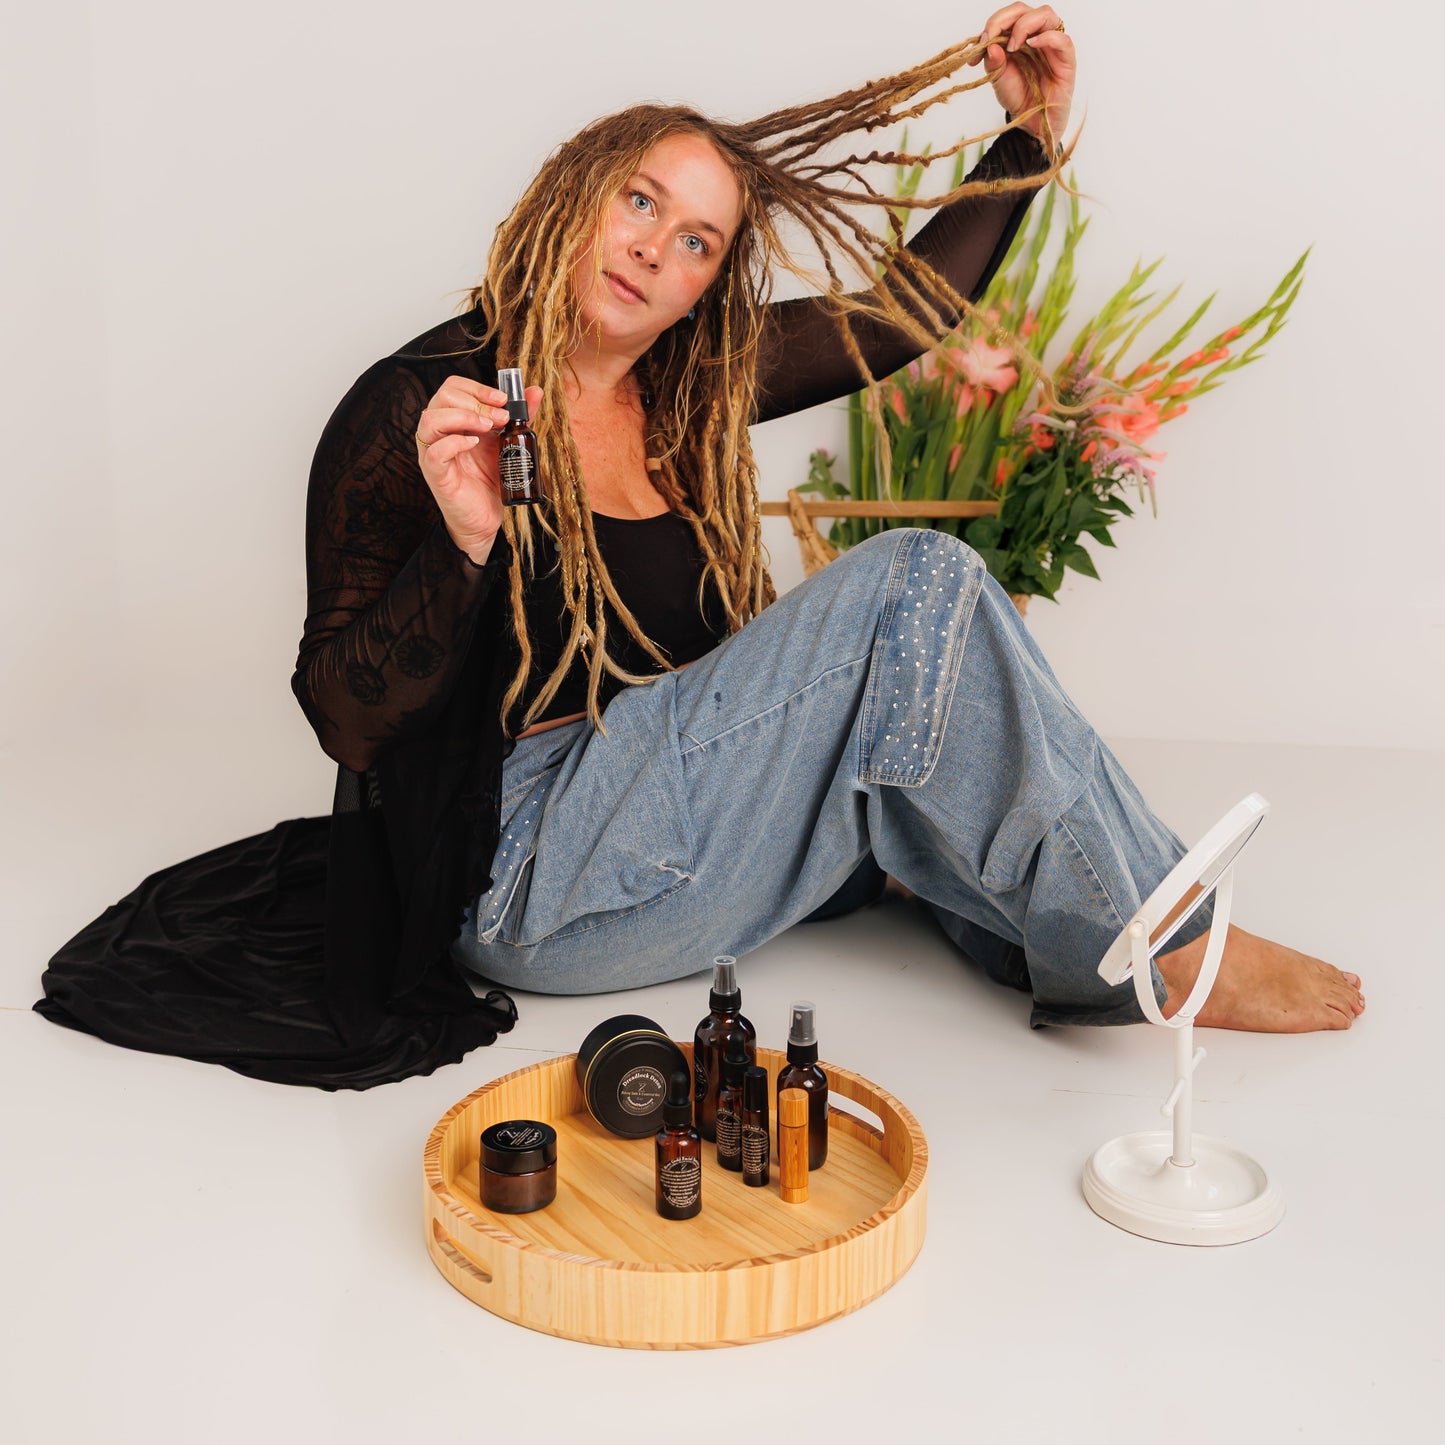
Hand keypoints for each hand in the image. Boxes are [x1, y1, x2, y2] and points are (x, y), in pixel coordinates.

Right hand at [414, 374, 543, 558]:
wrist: (484, 518)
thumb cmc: (489, 479)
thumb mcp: (506, 443)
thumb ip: (518, 417)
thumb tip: (535, 392)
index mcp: (453, 420)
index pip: (453, 387)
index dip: (477, 387)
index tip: (503, 399)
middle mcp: (439, 432)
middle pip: (442, 397)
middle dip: (476, 402)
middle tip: (500, 418)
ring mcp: (433, 452)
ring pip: (431, 419)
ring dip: (463, 417)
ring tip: (488, 428)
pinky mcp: (435, 474)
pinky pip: (434, 451)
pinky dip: (455, 443)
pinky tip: (474, 444)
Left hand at [970, 5, 1075, 151]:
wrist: (1030, 122)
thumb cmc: (1018, 96)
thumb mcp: (999, 79)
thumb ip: (993, 61)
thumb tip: (989, 45)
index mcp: (1019, 36)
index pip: (1008, 16)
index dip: (992, 25)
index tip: (977, 48)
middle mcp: (1036, 35)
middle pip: (1024, 10)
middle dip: (1003, 20)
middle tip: (990, 38)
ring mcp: (1052, 45)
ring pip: (1045, 15)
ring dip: (1024, 25)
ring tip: (1012, 47)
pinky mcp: (1066, 59)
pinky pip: (1062, 39)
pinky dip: (1047, 37)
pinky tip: (1032, 45)